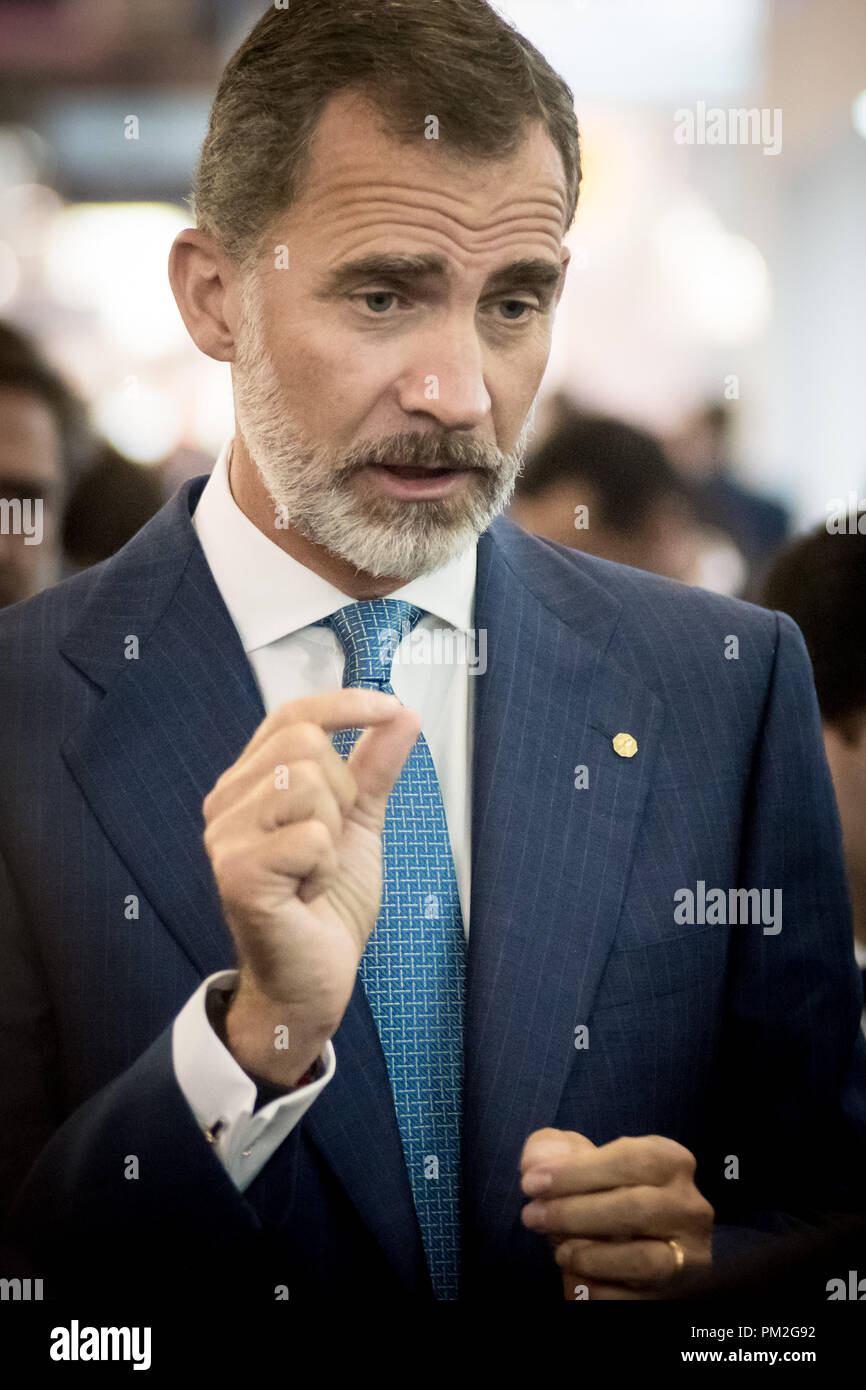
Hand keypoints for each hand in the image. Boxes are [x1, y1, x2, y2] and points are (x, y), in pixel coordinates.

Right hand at [202, 688, 420, 1082]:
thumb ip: (375, 769)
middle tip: (330, 843)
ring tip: (314, 871)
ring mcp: (226, 837)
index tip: (390, 710)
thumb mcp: (360, 825)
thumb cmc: (326, 906)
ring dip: (332, 833)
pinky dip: (325, 868)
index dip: (344, 704)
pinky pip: (310, 836)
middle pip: (304, 743)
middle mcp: (228, 803)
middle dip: (342, 792)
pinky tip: (306, 894)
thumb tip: (402, 716)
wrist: (311, 980)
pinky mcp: (238, 872)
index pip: (291, 715)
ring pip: (306, 784)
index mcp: (251, 783)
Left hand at [519, 1127, 713, 1299]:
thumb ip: (554, 1151)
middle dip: (574, 1212)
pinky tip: (575, 1276)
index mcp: (670, 1162)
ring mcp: (689, 1254)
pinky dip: (598, 1288)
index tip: (531, 1182)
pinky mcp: (677, 1293)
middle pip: (636, 1207)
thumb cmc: (606, 1191)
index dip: (575, 1171)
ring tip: (559, 1251)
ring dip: (590, 1255)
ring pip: (644, 1258)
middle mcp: (689, 1206)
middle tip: (532, 1216)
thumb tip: (537, 1163)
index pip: (630, 1159)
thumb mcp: (582, 1161)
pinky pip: (635, 1297)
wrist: (642, 1244)